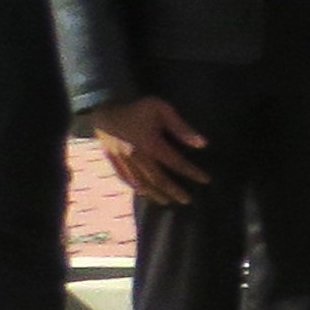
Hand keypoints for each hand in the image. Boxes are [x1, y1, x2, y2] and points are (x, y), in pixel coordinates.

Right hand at [89, 98, 204, 203]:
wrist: (103, 108)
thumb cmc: (136, 107)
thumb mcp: (161, 110)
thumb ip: (181, 127)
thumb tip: (203, 144)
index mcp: (150, 144)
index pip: (176, 162)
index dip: (192, 172)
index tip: (206, 180)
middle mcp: (137, 156)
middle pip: (158, 179)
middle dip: (174, 190)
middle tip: (187, 200)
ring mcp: (123, 161)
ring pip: (141, 183)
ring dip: (156, 194)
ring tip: (168, 201)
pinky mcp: (112, 161)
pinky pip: (124, 179)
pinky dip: (136, 188)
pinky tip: (144, 193)